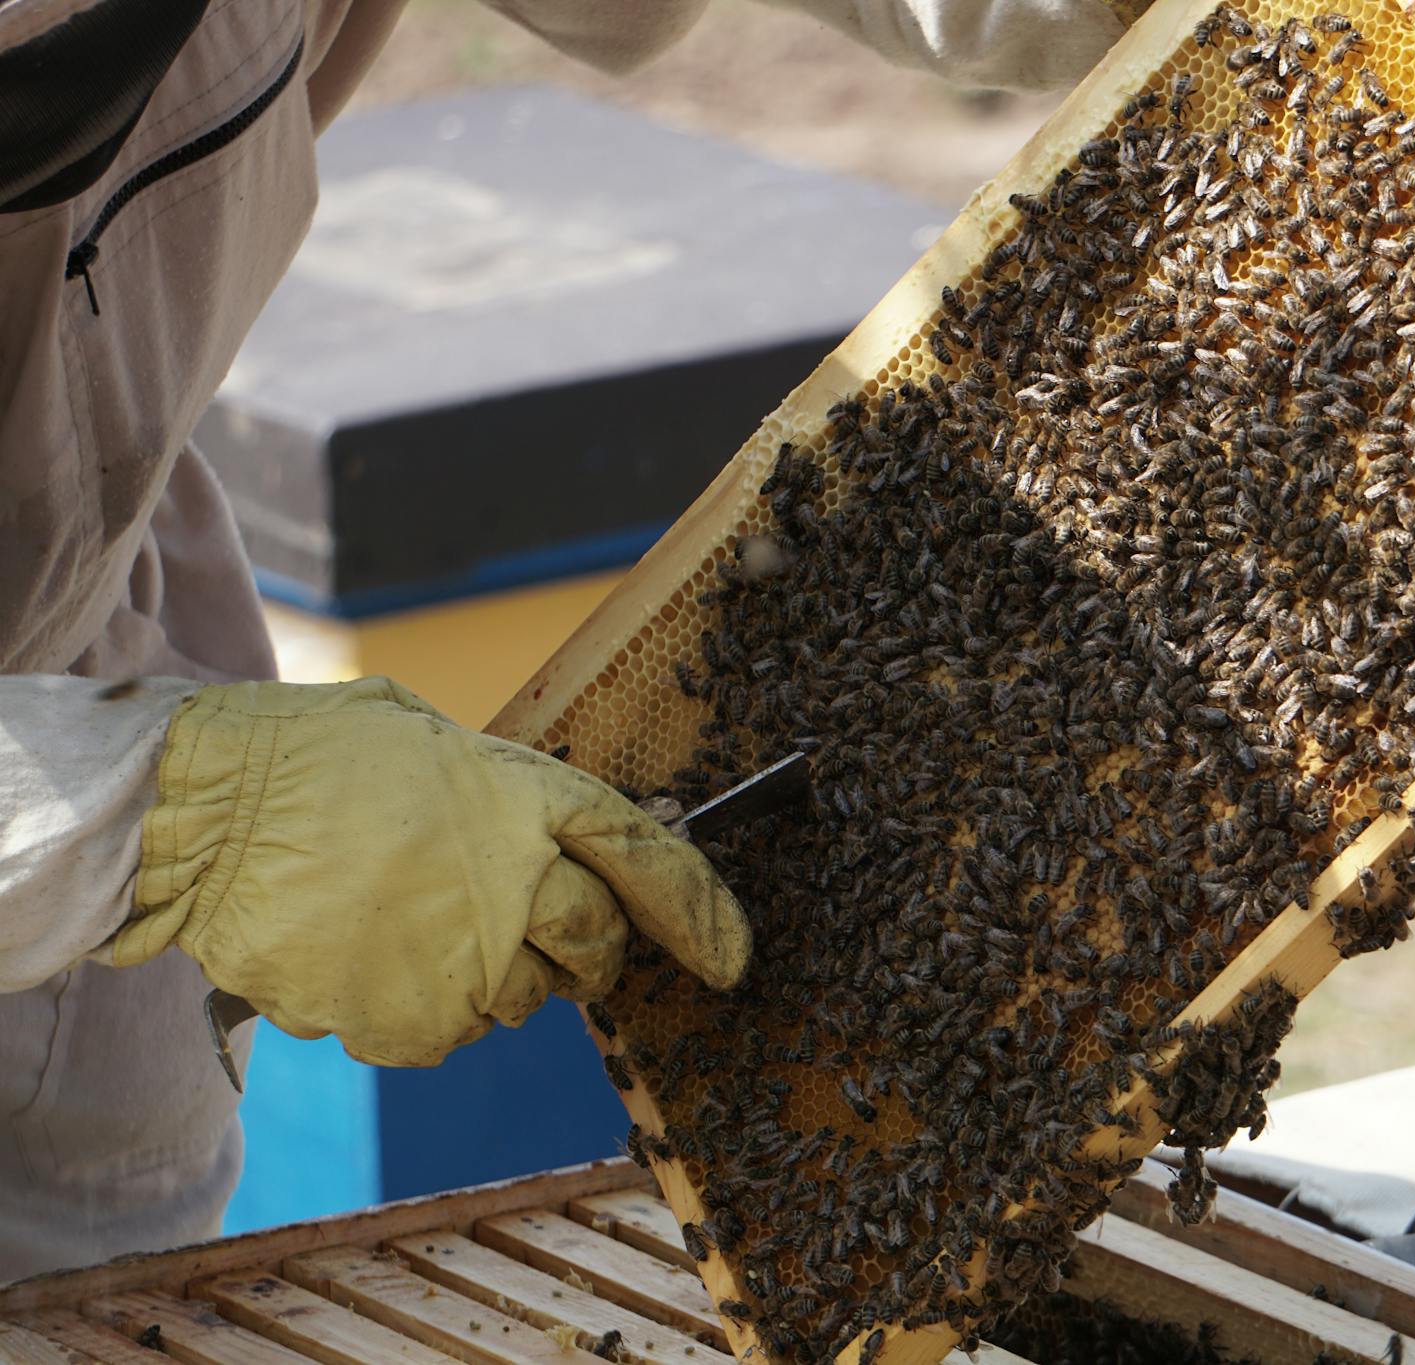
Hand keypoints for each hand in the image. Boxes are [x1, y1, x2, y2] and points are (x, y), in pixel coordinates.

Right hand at [113, 678, 749, 1066]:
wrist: (205, 814)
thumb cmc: (316, 759)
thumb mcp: (436, 740)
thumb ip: (513, 794)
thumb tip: (572, 837)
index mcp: (530, 800)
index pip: (649, 862)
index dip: (701, 913)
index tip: (732, 956)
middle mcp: (517, 887)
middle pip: (596, 948)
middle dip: (585, 947)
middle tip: (530, 924)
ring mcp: (465, 963)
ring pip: (519, 999)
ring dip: (490, 973)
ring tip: (413, 918)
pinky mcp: (408, 1022)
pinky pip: (444, 1032)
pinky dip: (417, 1006)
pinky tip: (367, 951)